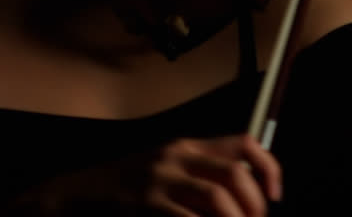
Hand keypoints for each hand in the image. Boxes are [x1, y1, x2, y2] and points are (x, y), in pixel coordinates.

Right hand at [23, 134, 281, 215]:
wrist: (76, 196)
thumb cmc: (125, 189)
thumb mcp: (165, 170)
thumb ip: (201, 176)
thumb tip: (245, 198)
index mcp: (186, 146)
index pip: (243, 143)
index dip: (268, 168)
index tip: (275, 196)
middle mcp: (176, 158)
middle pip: (234, 176)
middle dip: (254, 207)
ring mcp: (159, 182)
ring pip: (217, 200)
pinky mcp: (145, 206)